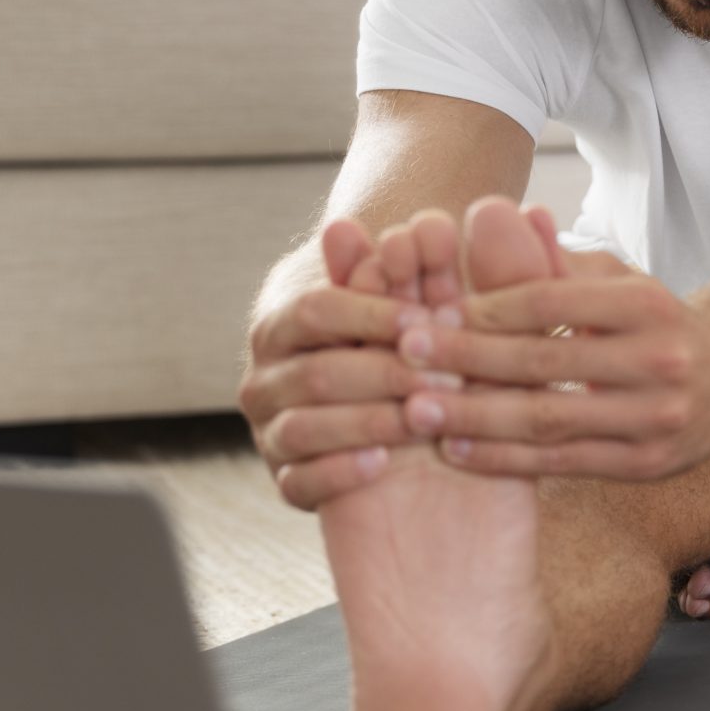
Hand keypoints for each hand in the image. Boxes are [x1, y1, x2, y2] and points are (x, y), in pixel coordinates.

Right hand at [238, 217, 434, 509]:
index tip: (428, 318)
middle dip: (385, 374)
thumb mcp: (393, 302)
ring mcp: (270, 434)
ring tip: (423, 420)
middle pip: (317, 373)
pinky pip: (300, 483)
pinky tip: (382, 464)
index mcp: (280, 325)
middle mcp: (263, 380)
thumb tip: (343, 227)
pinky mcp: (286, 482)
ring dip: (369, 423)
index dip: (372, 313)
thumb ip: (379, 266)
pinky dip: (339, 472)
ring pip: (305, 428)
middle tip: (447, 378)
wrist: (380, 402)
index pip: (315, 311)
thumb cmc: (391, 340)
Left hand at [393, 264, 709, 479]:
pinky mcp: (647, 465)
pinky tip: (457, 451)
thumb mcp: (621, 280)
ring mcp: (656, 418)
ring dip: (475, 417)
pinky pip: (564, 463)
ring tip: (414, 411)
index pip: (553, 303)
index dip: (488, 309)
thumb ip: (558, 261)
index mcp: (645, 304)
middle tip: (405, 355)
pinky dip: (506, 459)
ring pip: (549, 420)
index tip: (432, 313)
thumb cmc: (659, 322)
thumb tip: (498, 215)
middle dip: (467, 361)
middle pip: (544, 362)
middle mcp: (658, 360)